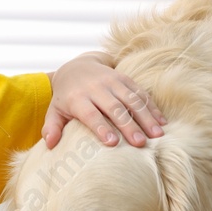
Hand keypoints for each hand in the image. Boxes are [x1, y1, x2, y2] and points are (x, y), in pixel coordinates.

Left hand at [43, 51, 165, 148]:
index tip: (113, 143)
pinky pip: (141, 93)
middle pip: (115, 108)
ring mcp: (113, 81)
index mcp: (78, 98)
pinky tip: (161, 122)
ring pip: (132, 99)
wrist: (77, 66)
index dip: (102, 128)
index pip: (91, 114)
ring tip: (156, 135)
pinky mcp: (125, 79)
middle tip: (140, 143)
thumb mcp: (55, 110)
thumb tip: (49, 144)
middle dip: (129, 125)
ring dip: (146, 117)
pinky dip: (152, 107)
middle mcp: (96, 88)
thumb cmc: (66, 96)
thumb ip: (51, 127)